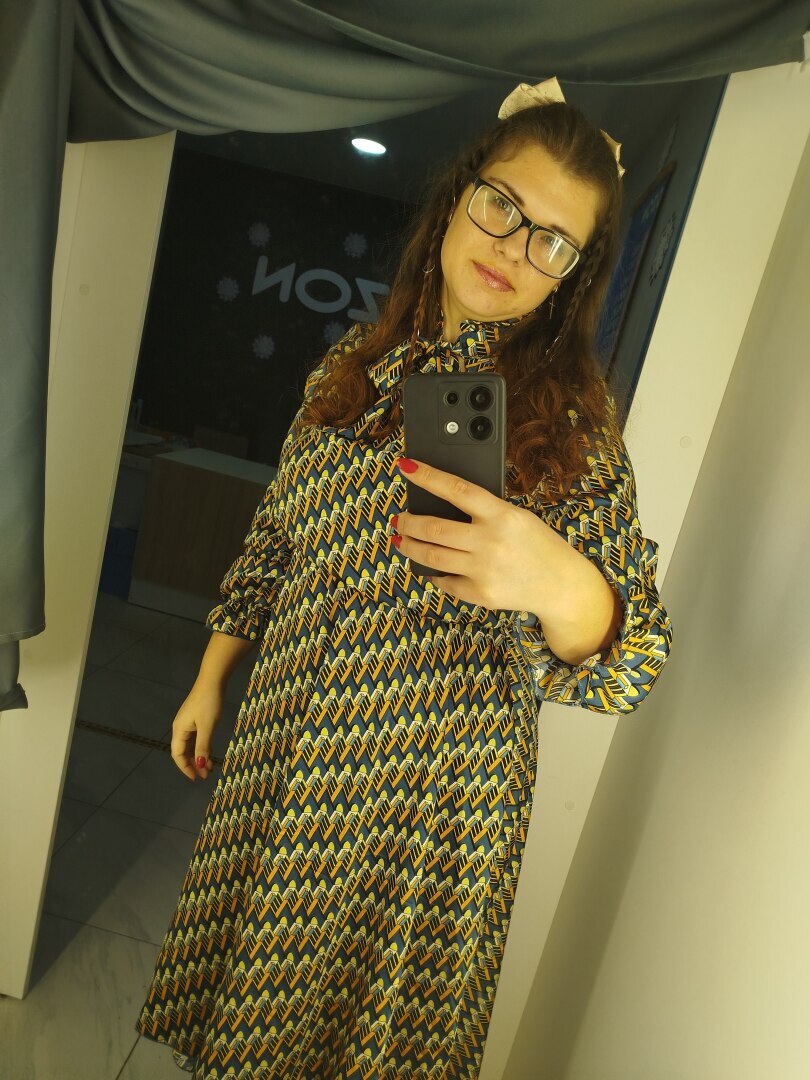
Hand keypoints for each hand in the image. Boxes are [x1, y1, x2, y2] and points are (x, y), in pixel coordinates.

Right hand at [170, 680, 223, 780]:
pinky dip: (201, 748)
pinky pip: (195, 738)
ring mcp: (188, 723)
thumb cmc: (209, 703)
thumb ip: (203, 747)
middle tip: (206, 775)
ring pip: (190, 746)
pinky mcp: (195, 719)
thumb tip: (199, 766)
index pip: (178, 755)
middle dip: (193, 764)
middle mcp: (180, 728)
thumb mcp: (207, 727)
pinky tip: (209, 754)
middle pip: (183, 752)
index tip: (196, 778)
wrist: (213, 680)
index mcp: (179, 730)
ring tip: (209, 767)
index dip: (185, 768)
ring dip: (198, 757)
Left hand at [393, 456, 578, 616]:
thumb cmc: (538, 546)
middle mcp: (490, 542)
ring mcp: (483, 570)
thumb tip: (442, 504)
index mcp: (501, 515)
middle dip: (408, 521)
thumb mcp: (518, 518)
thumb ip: (485, 511)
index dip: (427, 476)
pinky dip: (433, 573)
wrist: (561, 585)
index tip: (406, 466)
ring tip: (401, 540)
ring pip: (431, 555)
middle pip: (434, 528)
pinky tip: (428, 567)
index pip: (456, 489)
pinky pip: (445, 582)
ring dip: (409, 546)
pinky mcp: (480, 594)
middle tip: (400, 518)